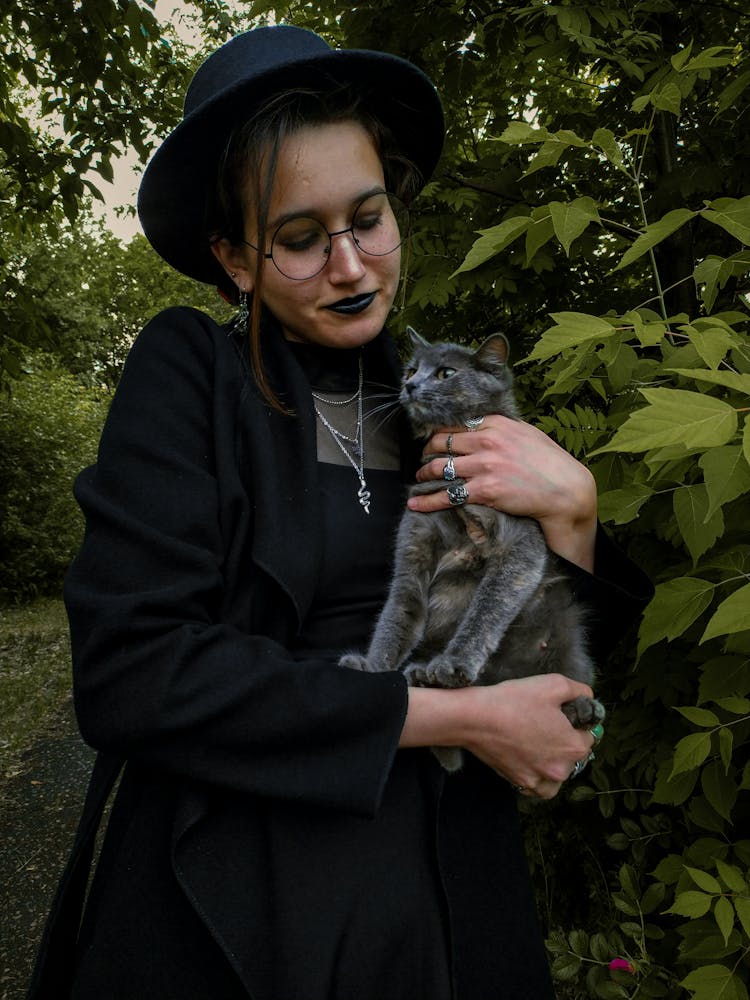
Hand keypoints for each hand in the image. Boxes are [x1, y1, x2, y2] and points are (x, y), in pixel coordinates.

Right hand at [401, 673, 597, 798]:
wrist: (475, 718)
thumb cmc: (515, 700)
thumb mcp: (553, 684)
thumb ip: (580, 691)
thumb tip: (589, 699)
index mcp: (574, 746)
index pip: (590, 734)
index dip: (578, 721)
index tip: (561, 712)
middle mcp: (562, 769)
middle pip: (574, 755)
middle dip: (566, 741)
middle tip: (545, 723)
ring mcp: (540, 780)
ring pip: (559, 774)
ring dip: (556, 763)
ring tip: (540, 745)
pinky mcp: (520, 783)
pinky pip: (540, 787)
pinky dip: (541, 778)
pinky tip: (533, 762)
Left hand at [407, 416, 596, 570]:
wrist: (566, 490)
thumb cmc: (549, 463)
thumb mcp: (526, 434)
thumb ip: (502, 428)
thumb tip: (482, 426)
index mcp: (497, 424)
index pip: (455, 424)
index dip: (438, 433)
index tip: (432, 440)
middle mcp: (487, 441)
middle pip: (442, 442)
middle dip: (427, 451)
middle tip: (422, 459)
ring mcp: (485, 465)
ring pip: (440, 467)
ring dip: (424, 473)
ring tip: (419, 477)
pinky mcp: (484, 490)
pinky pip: (448, 495)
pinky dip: (428, 500)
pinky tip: (416, 503)